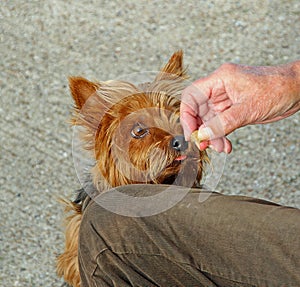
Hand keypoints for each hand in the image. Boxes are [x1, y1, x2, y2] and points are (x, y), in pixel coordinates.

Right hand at [180, 62, 299, 152]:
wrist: (297, 89)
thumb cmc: (277, 88)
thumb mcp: (248, 108)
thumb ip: (223, 123)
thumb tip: (203, 135)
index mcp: (220, 79)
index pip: (191, 95)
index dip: (186, 115)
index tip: (191, 133)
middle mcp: (219, 88)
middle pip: (198, 110)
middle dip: (200, 129)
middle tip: (203, 145)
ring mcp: (225, 99)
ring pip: (209, 120)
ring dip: (212, 136)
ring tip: (219, 147)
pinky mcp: (232, 109)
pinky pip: (220, 124)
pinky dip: (221, 135)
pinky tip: (225, 145)